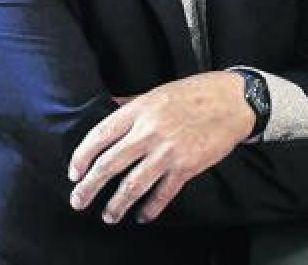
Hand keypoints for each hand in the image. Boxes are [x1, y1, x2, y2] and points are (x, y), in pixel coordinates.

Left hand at [67, 71, 254, 223]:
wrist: (233, 101)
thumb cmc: (194, 93)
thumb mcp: (155, 92)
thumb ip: (130, 103)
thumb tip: (109, 106)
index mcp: (138, 110)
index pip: (100, 135)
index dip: (82, 156)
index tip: (74, 172)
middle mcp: (149, 132)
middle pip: (109, 164)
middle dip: (89, 187)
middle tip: (78, 201)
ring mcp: (168, 151)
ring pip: (133, 184)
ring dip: (116, 204)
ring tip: (108, 216)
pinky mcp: (187, 167)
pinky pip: (163, 194)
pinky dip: (150, 208)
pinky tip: (143, 216)